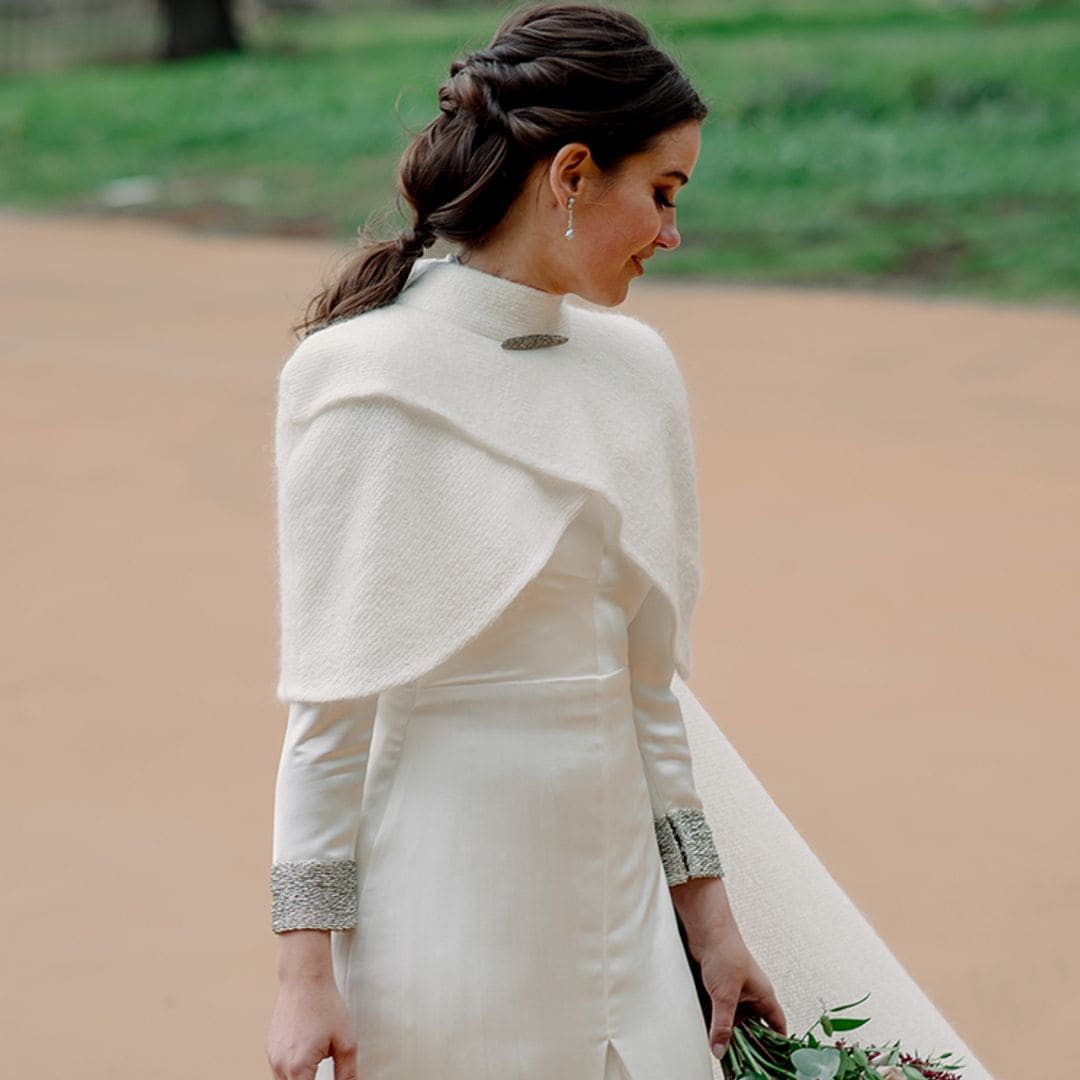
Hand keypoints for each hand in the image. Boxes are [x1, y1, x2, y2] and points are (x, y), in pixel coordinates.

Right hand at [266, 972, 358, 1079]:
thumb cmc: (326, 1006)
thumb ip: (347, 1074)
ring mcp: (272, 1057)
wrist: (304, 979)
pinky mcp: (270, 1047)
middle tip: (323, 1065)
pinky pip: (279, 1069)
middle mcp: (280, 1066)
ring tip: (318, 1059)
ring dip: (300, 1079)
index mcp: (299, 1069)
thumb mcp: (346, 1042)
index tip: (330, 1078)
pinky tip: (307, 1052)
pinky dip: (292, 1070)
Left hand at [670, 876, 787, 1061]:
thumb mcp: (724, 995)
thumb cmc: (724, 950)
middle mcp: (750, 995)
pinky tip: (707, 1031)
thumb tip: (721, 1049)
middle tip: (742, 1063)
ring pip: (734, 1021)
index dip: (778, 1043)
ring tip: (723, 1051)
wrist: (704, 928)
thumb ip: (722, 1024)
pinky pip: (718, 1012)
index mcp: (763, 995)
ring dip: (728, 1032)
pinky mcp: (717, 988)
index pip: (777, 1025)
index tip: (775, 1061)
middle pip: (754, 1028)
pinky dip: (714, 1022)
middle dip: (748, 1044)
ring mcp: (733, 992)